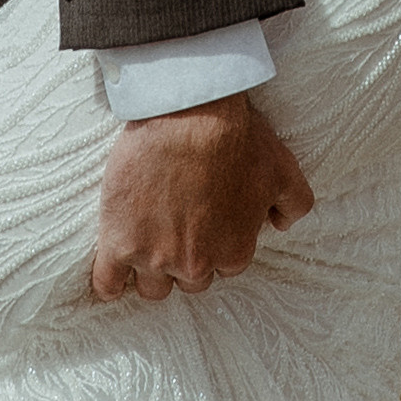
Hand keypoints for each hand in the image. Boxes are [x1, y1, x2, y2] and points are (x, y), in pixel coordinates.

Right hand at [88, 97, 314, 303]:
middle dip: (185, 257)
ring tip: (146, 242)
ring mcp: (155, 257)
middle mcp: (196, 264)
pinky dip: (108, 283)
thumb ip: (293, 203)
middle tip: (177, 224)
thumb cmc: (237, 136)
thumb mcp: (282, 168)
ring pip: (152, 286)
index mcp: (234, 252)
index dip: (215, 242)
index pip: (224, 266)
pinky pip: (107, 283)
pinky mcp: (119, 244)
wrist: (190, 114)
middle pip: (189, 280)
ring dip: (151, 269)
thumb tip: (281, 225)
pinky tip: (113, 271)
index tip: (205, 221)